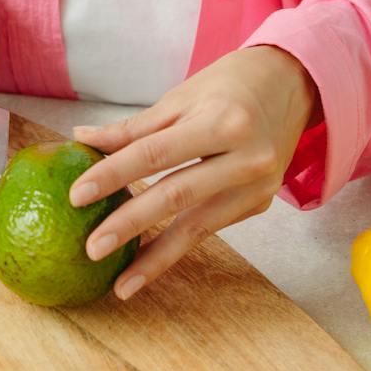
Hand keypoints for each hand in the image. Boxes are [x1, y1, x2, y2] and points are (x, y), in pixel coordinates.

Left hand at [69, 46, 318, 299]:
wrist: (293, 86)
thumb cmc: (230, 86)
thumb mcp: (182, 97)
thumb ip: (134, 128)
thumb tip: (82, 138)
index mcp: (223, 121)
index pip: (155, 153)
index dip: (112, 175)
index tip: (77, 196)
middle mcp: (246, 157)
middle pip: (177, 195)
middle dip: (131, 225)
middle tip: (92, 249)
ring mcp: (257, 186)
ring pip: (197, 227)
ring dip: (155, 258)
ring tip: (121, 284)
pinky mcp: (259, 204)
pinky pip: (209, 228)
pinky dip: (176, 246)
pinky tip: (148, 264)